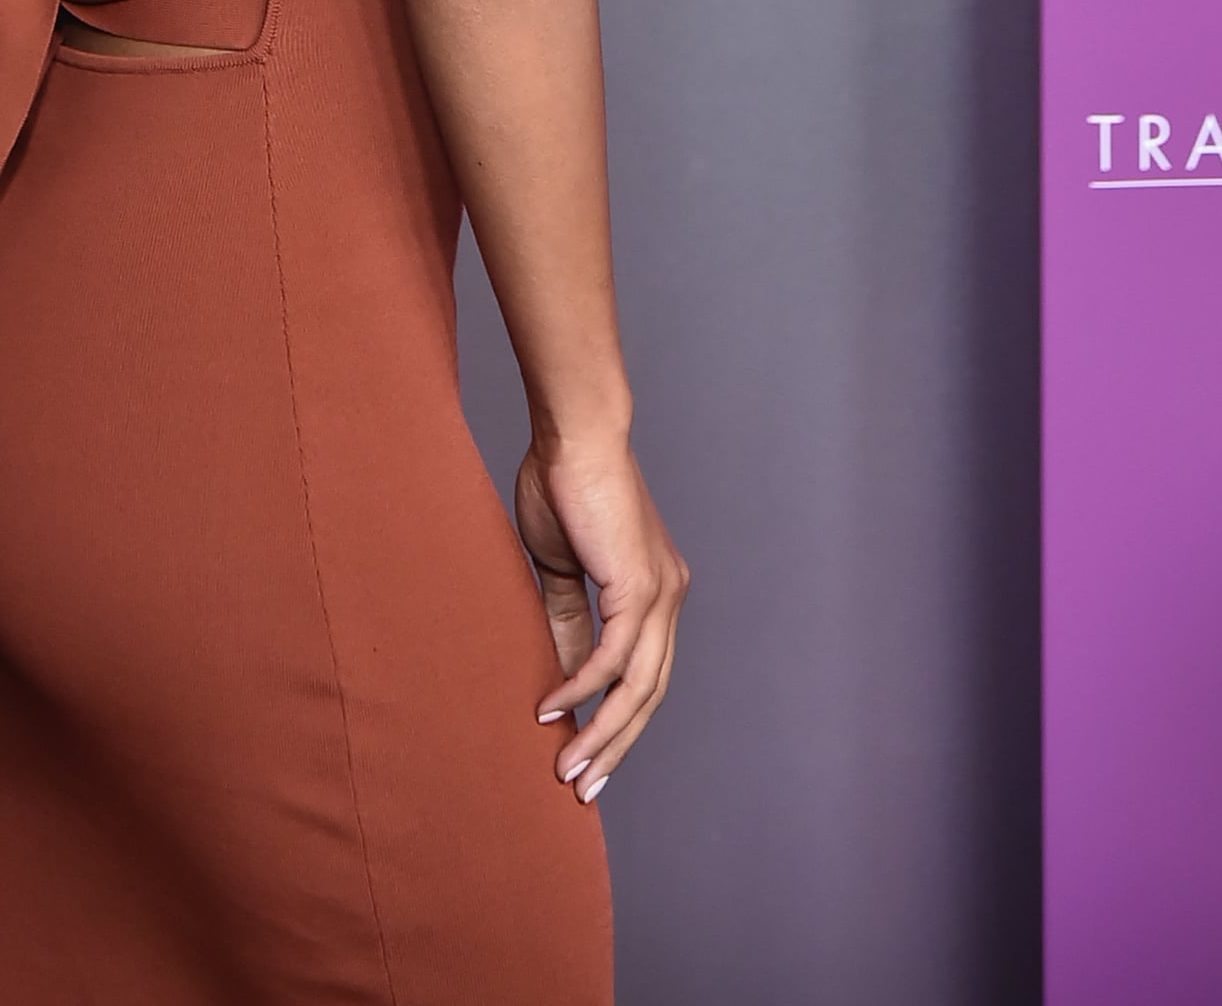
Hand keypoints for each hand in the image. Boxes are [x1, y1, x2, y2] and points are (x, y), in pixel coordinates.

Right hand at [516, 435, 687, 804]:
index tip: (587, 758)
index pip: (644, 676)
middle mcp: (669, 598)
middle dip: (616, 747)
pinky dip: (583, 688)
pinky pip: (613, 658)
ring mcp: (660, 594)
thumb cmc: (563, 486)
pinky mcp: (638, 587)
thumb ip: (567, 621)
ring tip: (567, 768)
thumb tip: (563, 680)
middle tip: (582, 787)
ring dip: (602, 734)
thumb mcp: (561, 569)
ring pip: (639, 689)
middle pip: (650, 696)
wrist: (573, 434)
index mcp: (656, 592)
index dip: (617, 722)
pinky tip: (553, 708)